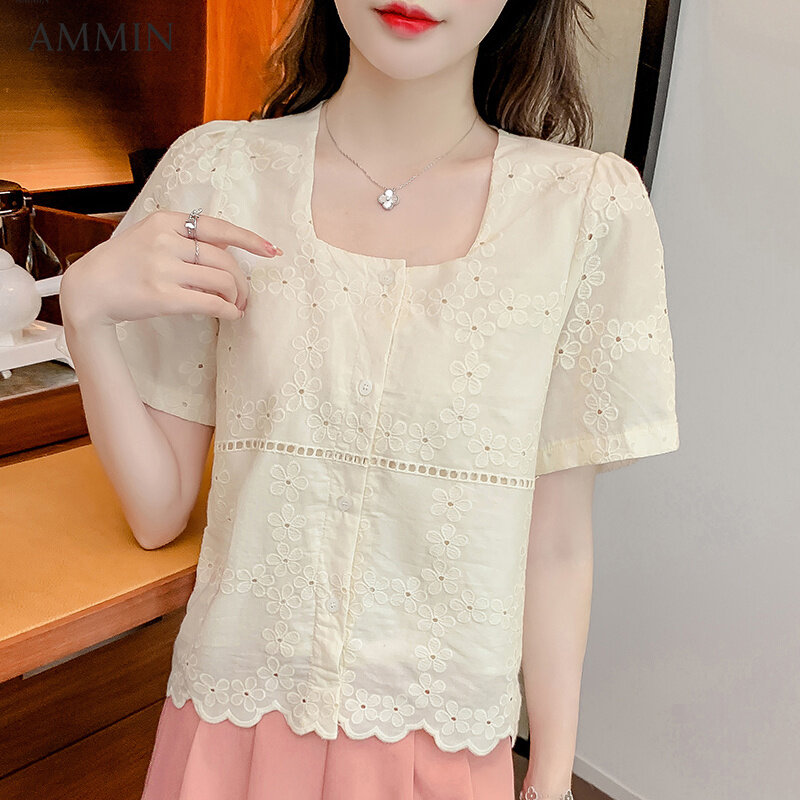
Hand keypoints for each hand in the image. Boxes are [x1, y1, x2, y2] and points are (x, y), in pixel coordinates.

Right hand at [60, 209, 278, 327]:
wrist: (89, 289)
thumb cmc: (124, 263)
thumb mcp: (150, 236)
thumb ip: (185, 237)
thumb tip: (229, 248)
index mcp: (165, 221)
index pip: (218, 227)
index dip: (249, 239)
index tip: (272, 251)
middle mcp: (166, 241)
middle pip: (225, 260)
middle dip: (242, 281)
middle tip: (244, 296)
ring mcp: (163, 269)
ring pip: (222, 281)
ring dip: (236, 298)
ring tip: (234, 307)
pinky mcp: (163, 296)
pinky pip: (210, 303)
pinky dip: (227, 311)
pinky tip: (230, 315)